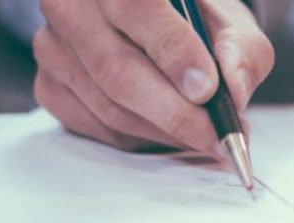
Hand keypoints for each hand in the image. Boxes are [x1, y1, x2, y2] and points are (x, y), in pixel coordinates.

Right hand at [34, 0, 273, 154]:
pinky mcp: (51, 86)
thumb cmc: (198, 26)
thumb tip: (234, 93)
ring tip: (206, 137)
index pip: (136, 6)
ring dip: (165, 132)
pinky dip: (143, 139)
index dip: (172, 51)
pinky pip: (98, 127)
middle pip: (117, 68)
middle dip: (176, 113)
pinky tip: (171, 133)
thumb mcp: (232, 28)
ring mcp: (54, 46)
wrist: (164, 30)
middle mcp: (74, 5)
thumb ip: (241, 54)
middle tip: (216, 136)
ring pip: (109, 105)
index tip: (207, 89)